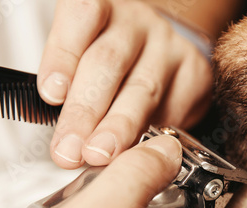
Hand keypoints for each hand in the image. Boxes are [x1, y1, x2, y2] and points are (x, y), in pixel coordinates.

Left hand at [38, 0, 212, 168]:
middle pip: (109, 61)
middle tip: (70, 147)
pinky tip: (138, 150)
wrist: (160, 56)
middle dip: (85, 110)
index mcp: (102, 8)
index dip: (64, 54)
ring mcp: (168, 46)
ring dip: (118, 127)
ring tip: (99, 154)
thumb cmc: (112, 61)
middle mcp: (136, 22)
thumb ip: (69, 87)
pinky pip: (174, 108)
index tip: (52, 94)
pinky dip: (153, 134)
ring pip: (143, 88)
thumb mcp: (83, 58)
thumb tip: (61, 136)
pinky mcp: (194, 72)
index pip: (83, 16)